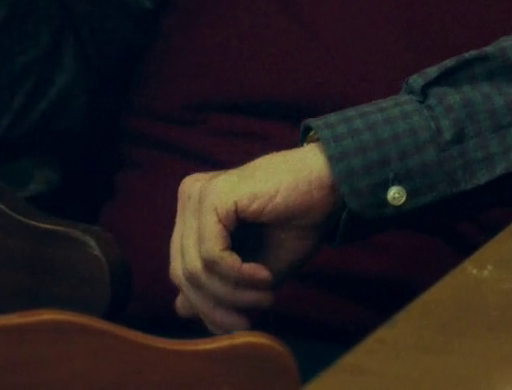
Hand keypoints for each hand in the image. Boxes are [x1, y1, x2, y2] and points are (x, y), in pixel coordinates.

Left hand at [169, 143, 339, 334]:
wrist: (330, 185)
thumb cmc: (297, 221)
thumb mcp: (254, 267)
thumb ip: (219, 285)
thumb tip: (181, 309)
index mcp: (196, 212)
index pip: (182, 269)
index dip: (206, 306)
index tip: (240, 325)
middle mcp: (190, 198)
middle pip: (182, 271)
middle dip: (215, 305)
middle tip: (248, 320)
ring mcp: (197, 194)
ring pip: (194, 268)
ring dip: (231, 293)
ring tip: (265, 296)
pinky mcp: (212, 195)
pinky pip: (210, 255)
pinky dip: (236, 275)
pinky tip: (263, 276)